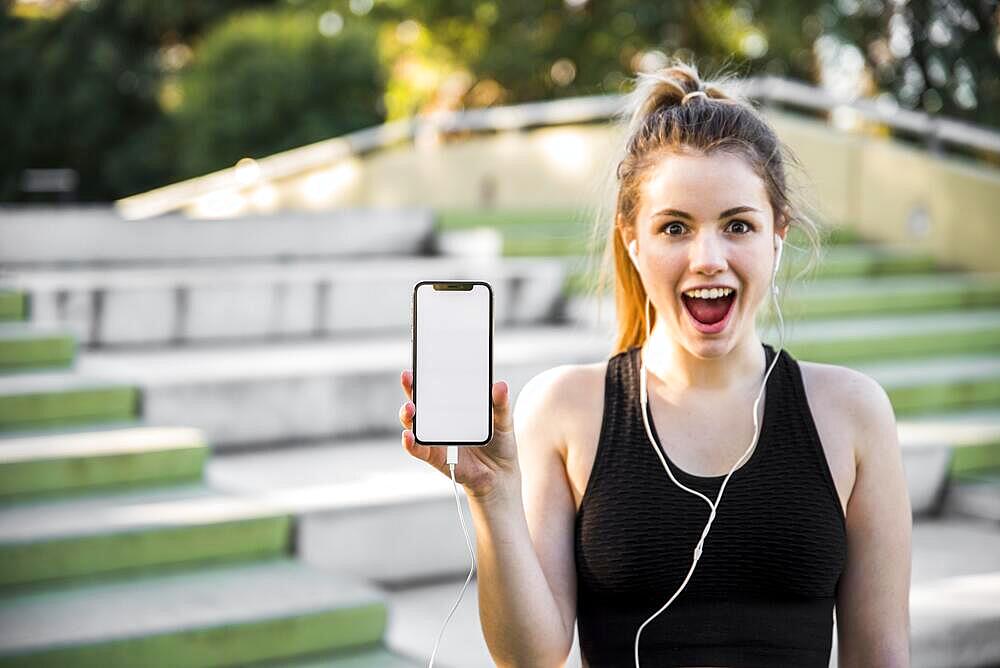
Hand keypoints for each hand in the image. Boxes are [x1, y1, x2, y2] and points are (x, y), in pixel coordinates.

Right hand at [399, 369, 520, 500]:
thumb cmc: (499, 443)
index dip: (427, 373)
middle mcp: (440, 419)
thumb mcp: (503, 421)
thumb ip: (500, 405)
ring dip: (408, 415)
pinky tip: (409, 435)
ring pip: (414, 423)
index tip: (422, 359)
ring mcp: (435, 437)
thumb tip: (499, 385)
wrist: (500, 474)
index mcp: (455, 406)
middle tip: (408, 377)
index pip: (437, 385)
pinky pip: (418, 449)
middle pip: (420, 400)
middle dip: (411, 388)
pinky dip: (411, 443)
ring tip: (410, 408)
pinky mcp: (435, 457)